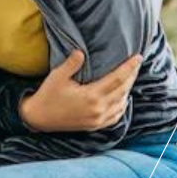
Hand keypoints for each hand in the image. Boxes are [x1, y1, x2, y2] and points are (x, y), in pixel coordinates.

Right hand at [19, 50, 141, 131]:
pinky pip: (116, 116)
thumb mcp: (57, 76)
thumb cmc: (47, 95)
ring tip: (130, 77)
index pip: (117, 79)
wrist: (39, 117)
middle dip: (132, 75)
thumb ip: (71, 64)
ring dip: (128, 90)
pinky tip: (122, 98)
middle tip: (137, 64)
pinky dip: (122, 105)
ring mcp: (98, 119)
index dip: (129, 67)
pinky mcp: (95, 125)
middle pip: (123, 90)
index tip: (138, 57)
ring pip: (121, 103)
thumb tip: (82, 52)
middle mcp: (98, 109)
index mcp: (91, 95)